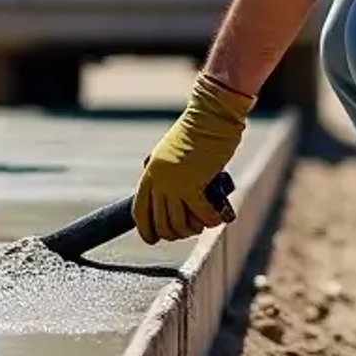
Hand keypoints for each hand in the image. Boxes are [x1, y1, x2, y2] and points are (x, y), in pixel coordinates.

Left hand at [134, 73, 253, 243]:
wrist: (211, 116)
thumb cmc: (196, 131)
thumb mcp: (169, 152)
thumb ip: (165, 170)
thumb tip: (168, 192)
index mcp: (149, 173)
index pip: (140, 211)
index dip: (146, 230)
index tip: (153, 239)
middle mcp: (158, 181)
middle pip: (160, 222)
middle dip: (173, 233)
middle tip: (185, 233)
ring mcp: (174, 184)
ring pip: (179, 222)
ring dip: (191, 229)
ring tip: (201, 226)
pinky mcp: (193, 185)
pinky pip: (201, 213)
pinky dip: (209, 221)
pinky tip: (215, 220)